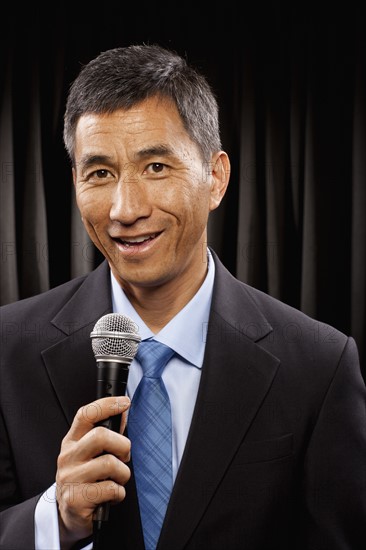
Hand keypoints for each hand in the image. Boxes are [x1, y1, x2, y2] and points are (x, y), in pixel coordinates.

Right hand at [55, 396, 130, 547]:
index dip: (107, 404)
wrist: (69, 516)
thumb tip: (123, 410)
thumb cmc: (86, 480)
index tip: (125, 402)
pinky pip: (111, 489)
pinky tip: (110, 496)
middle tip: (123, 457)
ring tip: (116, 480)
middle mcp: (67, 457)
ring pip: (110, 464)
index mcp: (71, 441)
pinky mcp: (76, 500)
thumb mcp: (91, 454)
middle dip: (122, 446)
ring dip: (123, 474)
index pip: (86, 414)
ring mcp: (69, 478)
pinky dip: (118, 493)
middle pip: (101, 435)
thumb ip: (109, 432)